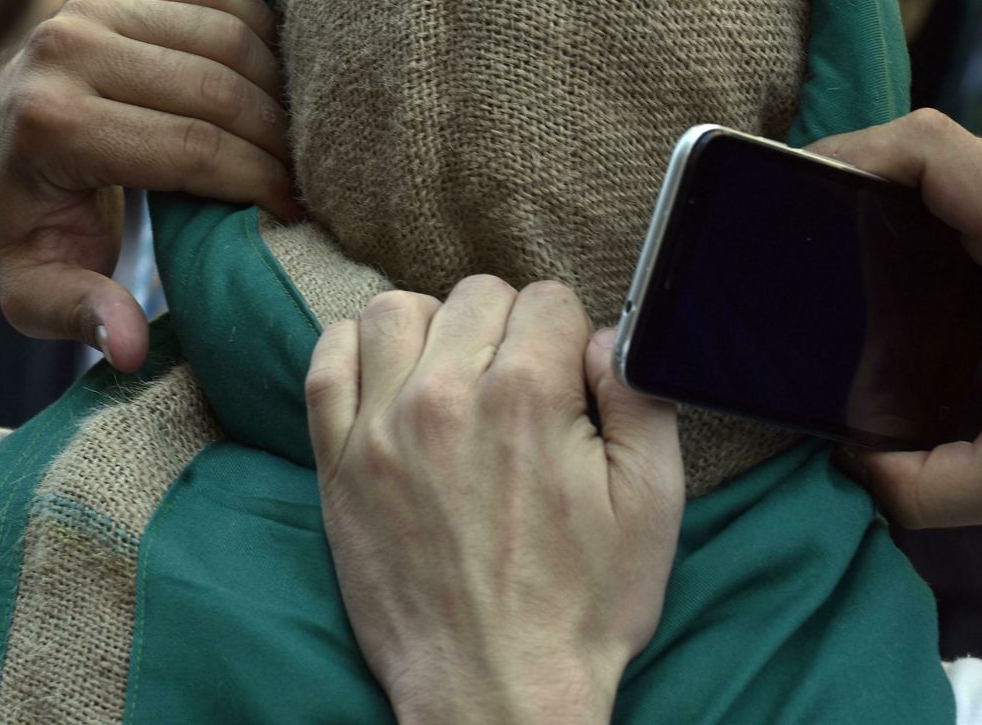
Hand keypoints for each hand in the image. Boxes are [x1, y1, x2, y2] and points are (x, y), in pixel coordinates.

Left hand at [0, 0, 300, 369]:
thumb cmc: (24, 225)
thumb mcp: (35, 289)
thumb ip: (81, 315)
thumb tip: (129, 348)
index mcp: (52, 124)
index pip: (192, 147)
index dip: (258, 182)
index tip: (296, 212)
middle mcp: (69, 47)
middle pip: (219, 88)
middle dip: (279, 137)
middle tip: (311, 176)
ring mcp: (95, 2)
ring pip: (229, 34)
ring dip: (280, 83)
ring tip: (300, 133)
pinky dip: (262, 26)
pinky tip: (276, 76)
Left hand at [306, 277, 683, 724]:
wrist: (494, 691)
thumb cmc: (580, 608)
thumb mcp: (653, 505)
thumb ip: (640, 398)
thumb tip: (609, 336)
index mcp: (528, 398)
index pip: (547, 300)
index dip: (567, 338)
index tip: (567, 382)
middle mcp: (445, 397)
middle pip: (476, 296)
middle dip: (508, 330)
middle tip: (519, 390)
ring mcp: (381, 427)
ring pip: (397, 310)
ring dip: (433, 330)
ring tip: (455, 378)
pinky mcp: (336, 462)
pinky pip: (327, 361)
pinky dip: (357, 351)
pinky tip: (389, 381)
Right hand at [811, 109, 981, 527]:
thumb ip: (929, 490)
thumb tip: (850, 468)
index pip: (925, 146)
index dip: (849, 154)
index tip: (797, 184)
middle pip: (919, 142)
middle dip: (852, 177)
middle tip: (804, 229)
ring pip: (940, 147)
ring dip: (888, 182)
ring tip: (843, 233)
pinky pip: (968, 157)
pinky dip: (925, 186)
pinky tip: (901, 234)